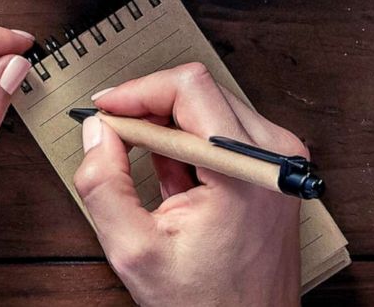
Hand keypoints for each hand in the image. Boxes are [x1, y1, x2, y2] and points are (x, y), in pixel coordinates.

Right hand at [73, 63, 304, 306]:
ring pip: (209, 105)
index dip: (138, 90)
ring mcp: (278, 157)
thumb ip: (104, 185)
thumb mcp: (135, 252)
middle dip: (148, 107)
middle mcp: (272, 154)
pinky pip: (223, 129)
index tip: (105, 109)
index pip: (189, 87)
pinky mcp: (273, 165)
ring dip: (168, 128)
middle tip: (113, 135)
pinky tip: (177, 182)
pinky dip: (189, 143)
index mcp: (244, 172)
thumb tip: (96, 131)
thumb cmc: (206, 304)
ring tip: (150, 172)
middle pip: (199, 91)